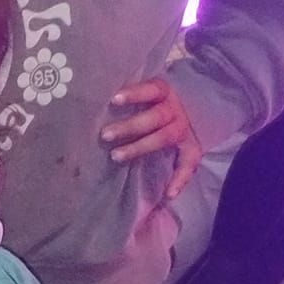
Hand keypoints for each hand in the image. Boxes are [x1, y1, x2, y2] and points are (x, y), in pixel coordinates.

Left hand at [101, 78, 203, 201]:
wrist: (183, 117)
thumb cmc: (149, 107)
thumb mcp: (143, 98)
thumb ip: (124, 100)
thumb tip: (91, 102)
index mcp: (164, 93)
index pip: (151, 89)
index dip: (135, 94)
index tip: (113, 100)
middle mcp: (175, 111)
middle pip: (155, 116)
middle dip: (130, 126)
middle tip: (105, 135)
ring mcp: (184, 130)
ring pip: (165, 137)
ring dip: (140, 147)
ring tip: (116, 156)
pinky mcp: (192, 149)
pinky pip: (189, 164)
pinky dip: (181, 179)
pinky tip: (169, 193)